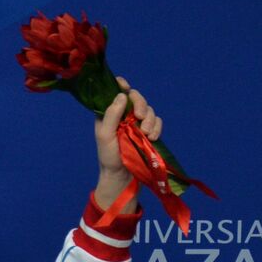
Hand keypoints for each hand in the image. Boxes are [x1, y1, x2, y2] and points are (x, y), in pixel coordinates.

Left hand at [94, 76, 161, 211]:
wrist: (122, 177)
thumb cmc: (109, 157)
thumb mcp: (105, 135)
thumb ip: (111, 115)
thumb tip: (121, 95)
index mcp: (109, 114)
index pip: (115, 93)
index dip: (121, 85)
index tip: (125, 86)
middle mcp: (123, 116)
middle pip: (136, 97)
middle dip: (141, 104)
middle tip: (140, 116)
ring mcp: (136, 123)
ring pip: (149, 109)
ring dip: (150, 119)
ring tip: (145, 134)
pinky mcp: (148, 132)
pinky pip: (157, 122)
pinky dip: (156, 128)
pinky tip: (152, 138)